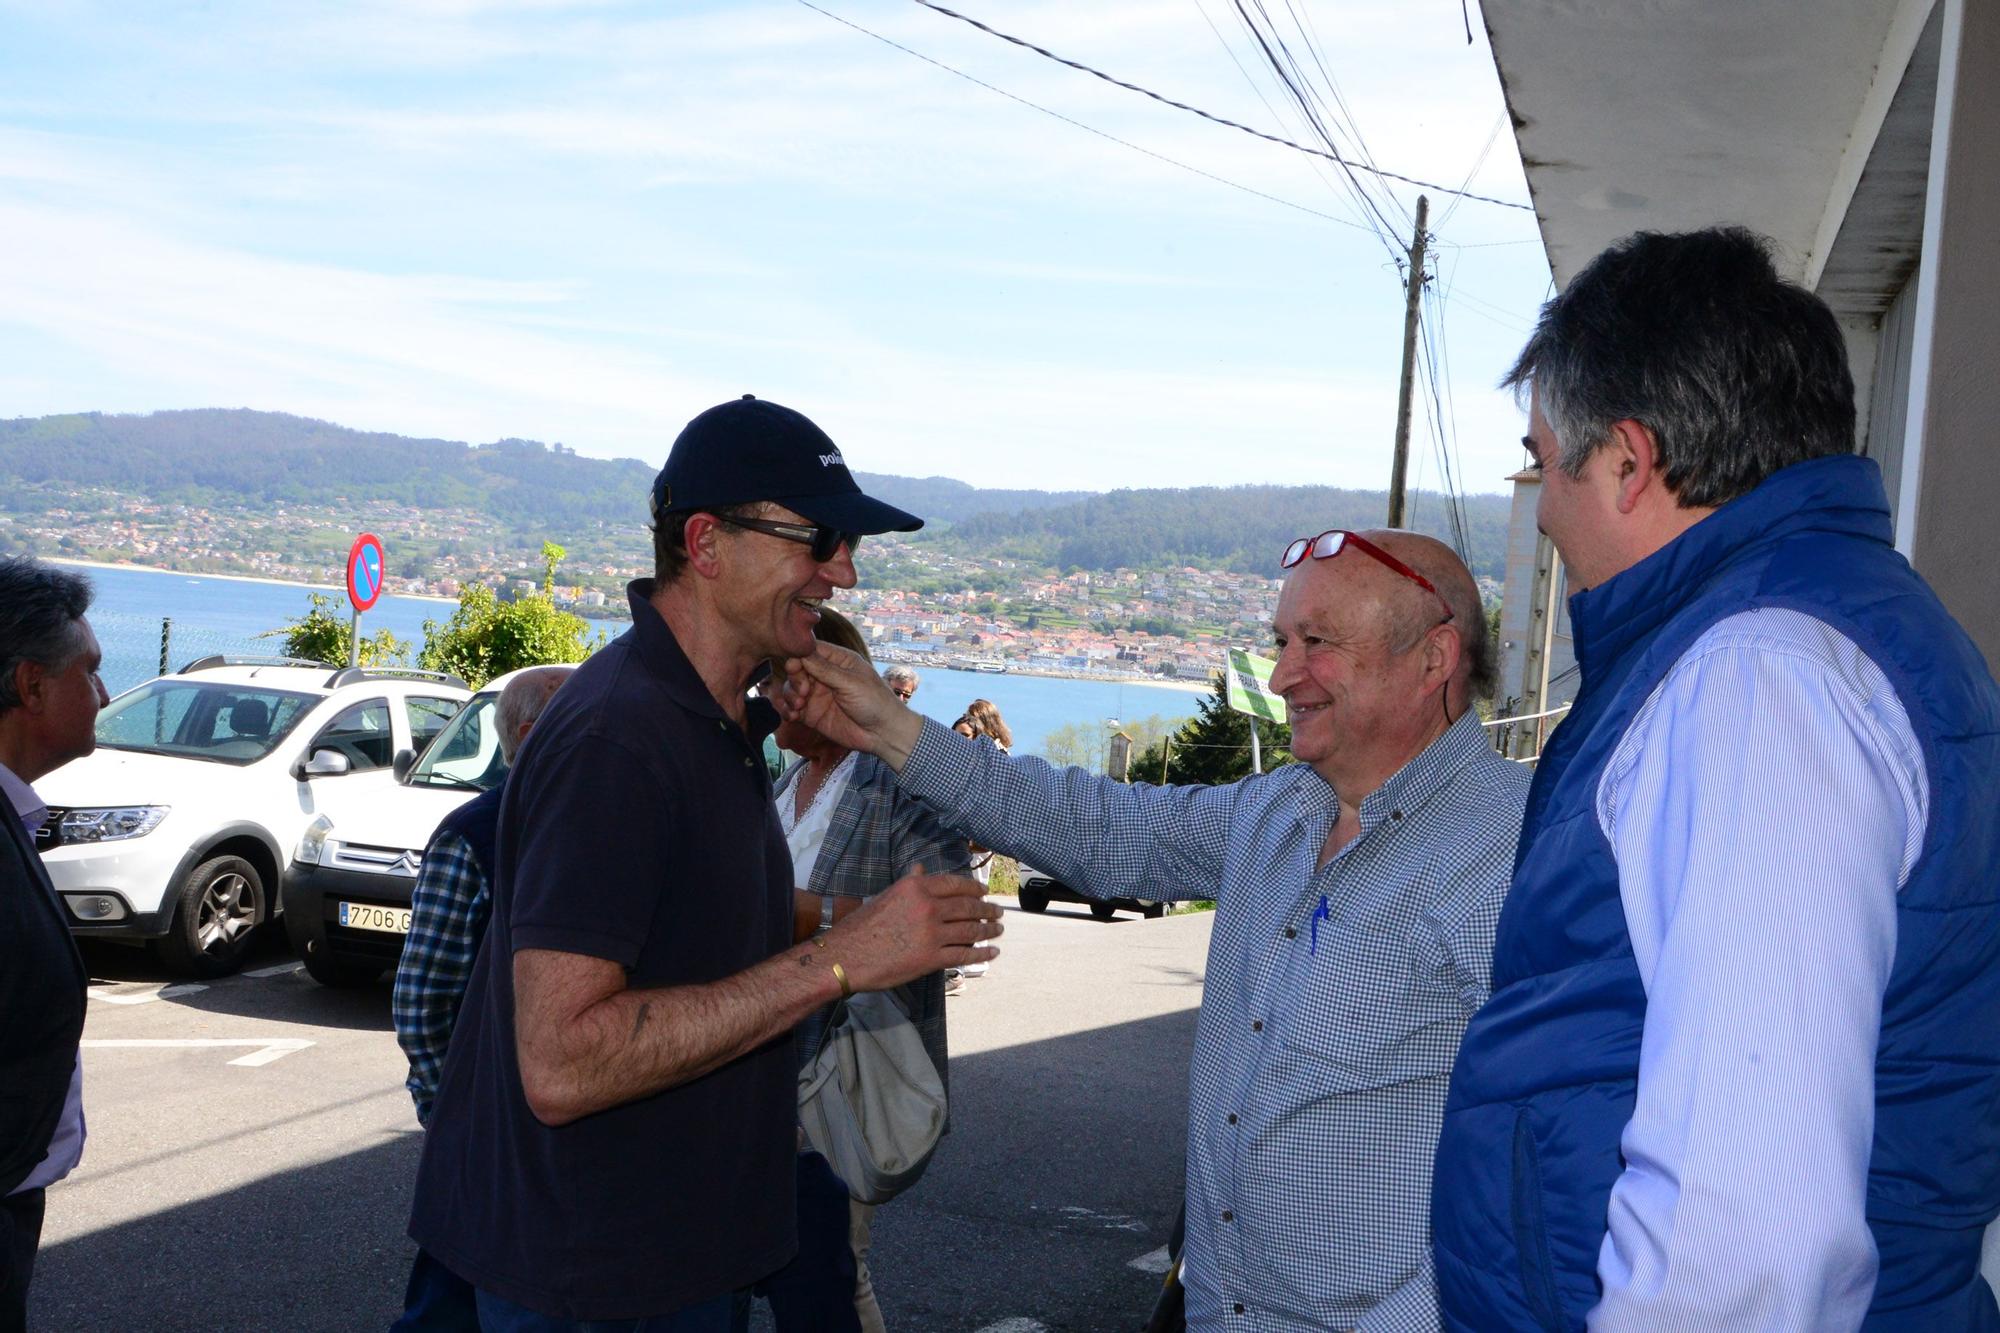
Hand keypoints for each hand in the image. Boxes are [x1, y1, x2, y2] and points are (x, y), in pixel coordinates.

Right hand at [776, 642, 924, 768]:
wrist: (883, 734)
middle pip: (797, 668)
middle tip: (803, 691)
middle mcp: (825, 675)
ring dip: (789, 695)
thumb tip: (801, 653)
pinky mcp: (812, 714)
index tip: (794, 667)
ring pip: (791, 687)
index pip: (811, 650)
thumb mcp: (851, 682)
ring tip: (799, 706)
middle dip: (794, 678)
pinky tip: (793, 716)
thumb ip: (825, 669)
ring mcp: (817, 694)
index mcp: (838, 660)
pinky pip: (792, 708)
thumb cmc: (875, 702)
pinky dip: (787, 710)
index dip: (798, 656)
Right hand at [821, 862, 1002, 991]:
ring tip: (998, 930)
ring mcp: (932, 934)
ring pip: (971, 931)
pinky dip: (982, 954)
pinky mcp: (932, 959)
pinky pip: (964, 955)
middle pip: (968, 907)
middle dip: (987, 911)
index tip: (985, 894)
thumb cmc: (862, 926)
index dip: (975, 890)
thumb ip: (909, 883)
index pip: (955, 884)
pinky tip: (991, 952)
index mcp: (916, 888)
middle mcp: (928, 907)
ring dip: (989, 931)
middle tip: (998, 913)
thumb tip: (921, 867)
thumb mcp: (887, 896)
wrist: (846, 956)